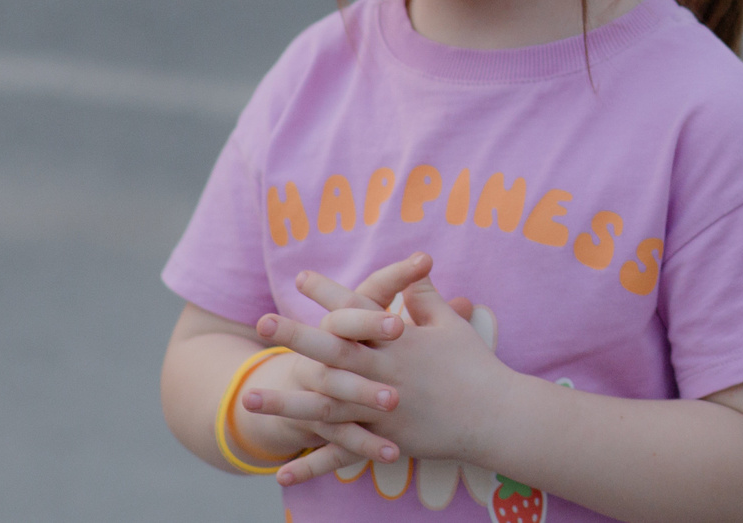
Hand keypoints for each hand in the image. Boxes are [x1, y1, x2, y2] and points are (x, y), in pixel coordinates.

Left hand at [256, 274, 512, 478]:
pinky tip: (281, 474)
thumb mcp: (450, 325)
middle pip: (333, 351)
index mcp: (399, 341)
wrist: (494, 414)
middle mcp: (385, 372)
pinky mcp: (385, 439)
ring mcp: (382, 409)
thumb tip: (415, 268)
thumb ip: (426, 298)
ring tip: (248, 400)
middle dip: (296, 336)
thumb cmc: (474, 365)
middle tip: (262, 322)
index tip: (300, 279)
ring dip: (286, 404)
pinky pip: (344, 454)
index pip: (359, 310)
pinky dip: (313, 465)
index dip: (330, 293)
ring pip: (327, 405)